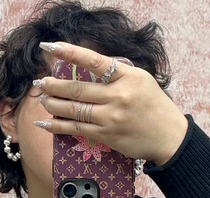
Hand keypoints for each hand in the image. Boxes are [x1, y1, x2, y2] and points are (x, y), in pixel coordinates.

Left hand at [34, 41, 188, 165]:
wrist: (168, 137)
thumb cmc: (155, 107)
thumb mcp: (141, 80)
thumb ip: (117, 74)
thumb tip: (89, 69)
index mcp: (127, 76)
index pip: (94, 61)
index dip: (69, 53)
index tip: (51, 48)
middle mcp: (117, 96)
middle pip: (78, 88)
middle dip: (54, 85)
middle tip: (40, 82)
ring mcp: (111, 117)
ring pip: (74, 109)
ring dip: (54, 104)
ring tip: (43, 99)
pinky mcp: (106, 136)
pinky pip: (77, 129)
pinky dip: (58, 126)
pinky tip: (46, 123)